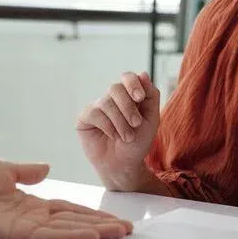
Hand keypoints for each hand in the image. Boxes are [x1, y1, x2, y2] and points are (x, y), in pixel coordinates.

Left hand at [0, 158, 131, 238]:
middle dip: (101, 226)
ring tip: (119, 233)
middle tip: (128, 230)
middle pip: (74, 223)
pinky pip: (48, 236)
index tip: (115, 217)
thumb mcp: (3, 169)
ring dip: (94, 233)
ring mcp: (25, 228)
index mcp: (31, 204)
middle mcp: (32, 219)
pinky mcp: (15, 234)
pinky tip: (91, 237)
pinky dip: (70, 237)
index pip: (69, 210)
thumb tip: (45, 168)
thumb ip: (26, 172)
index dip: (92, 214)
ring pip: (67, 232)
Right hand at [77, 72, 160, 188]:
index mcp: (129, 95)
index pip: (128, 77)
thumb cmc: (138, 142)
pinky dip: (107, 126)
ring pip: (106, 102)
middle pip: (115, 88)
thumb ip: (151, 96)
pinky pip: (95, 113)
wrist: (124, 164)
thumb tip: (143, 73)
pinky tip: (112, 135)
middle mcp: (112, 98)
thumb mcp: (152, 119)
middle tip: (136, 123)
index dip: (133, 84)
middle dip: (128, 107)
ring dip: (120, 122)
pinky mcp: (85, 117)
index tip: (140, 98)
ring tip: (127, 137)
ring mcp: (98, 106)